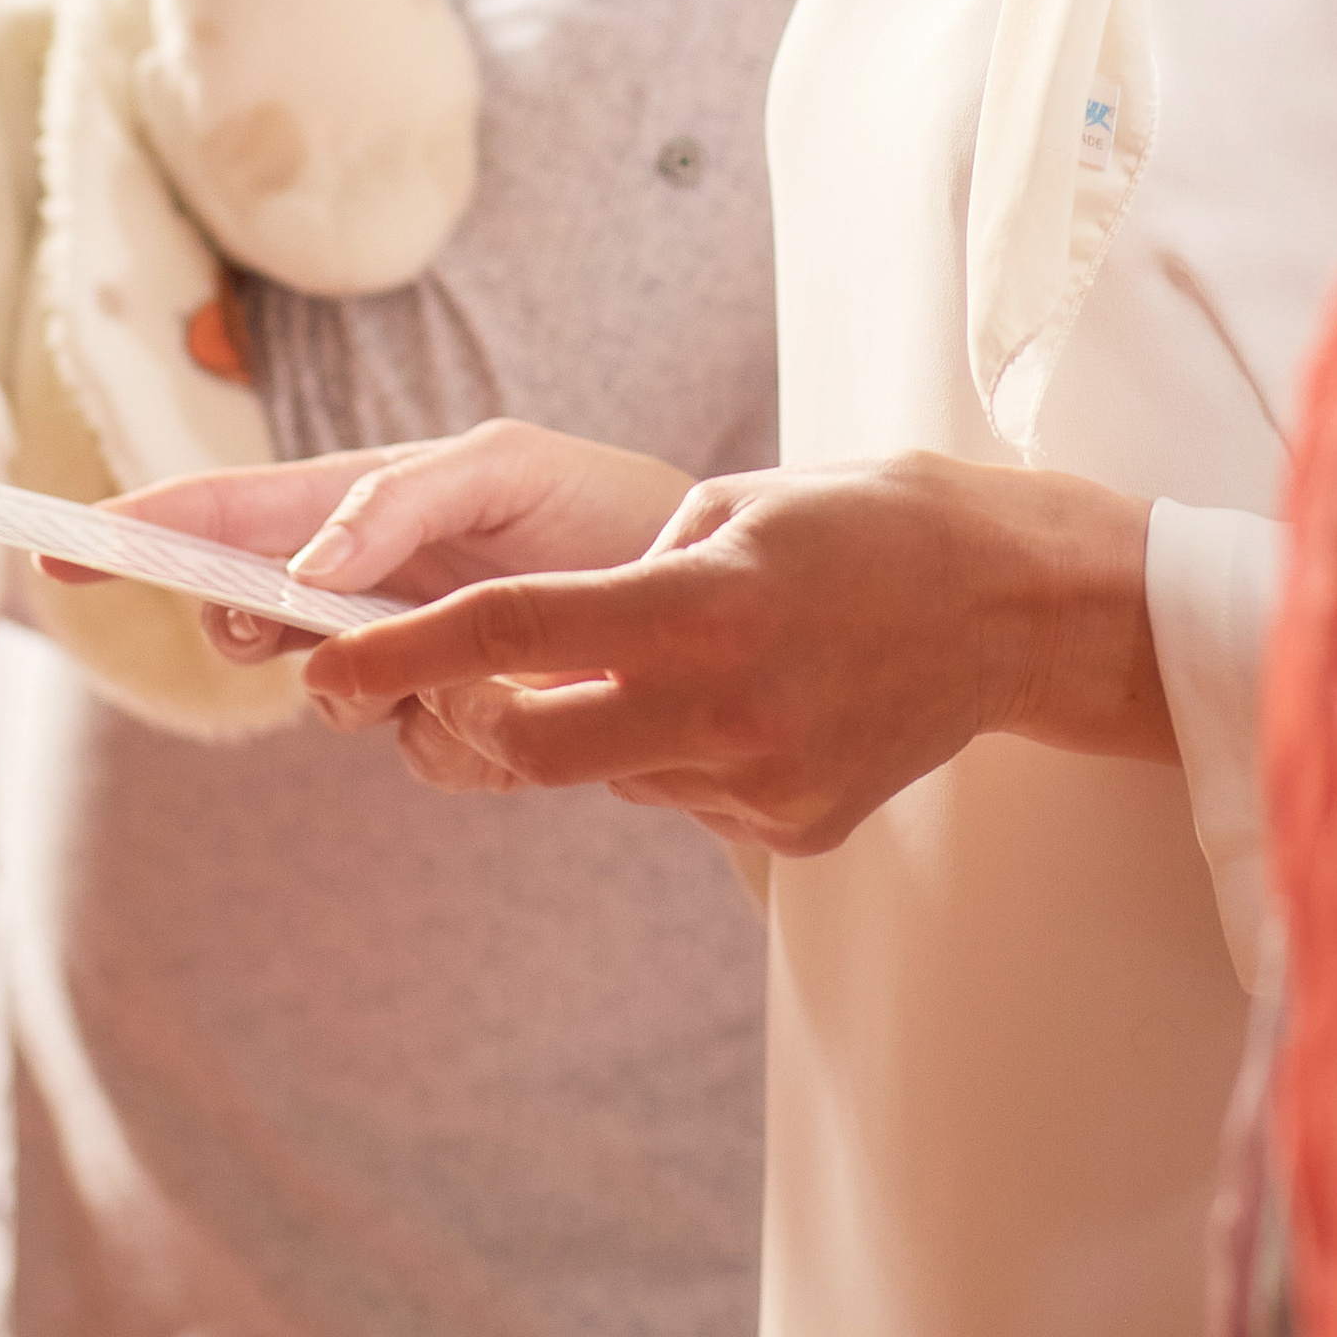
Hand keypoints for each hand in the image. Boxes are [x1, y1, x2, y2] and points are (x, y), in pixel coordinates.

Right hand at [99, 426, 690, 717]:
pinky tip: (531, 706)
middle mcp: (368, 588)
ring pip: (339, 703)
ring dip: (396, 690)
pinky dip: (467, 737)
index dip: (140, 533)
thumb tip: (310, 570)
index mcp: (363, 506)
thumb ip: (397, 502)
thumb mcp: (504, 470)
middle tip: (325, 629)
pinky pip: (424, 755)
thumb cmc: (606, 509)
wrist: (719, 603)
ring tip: (481, 660)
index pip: (226, 516)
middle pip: (255, 620)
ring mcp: (409, 663)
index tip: (57, 551)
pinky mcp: (464, 729)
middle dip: (264, 631)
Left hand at [292, 449, 1167, 852]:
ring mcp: (762, 781)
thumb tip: (519, 645)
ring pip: (605, 773)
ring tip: (658, 659)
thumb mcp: (726, 509)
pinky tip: (741, 698)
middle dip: (466, 722)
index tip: (325, 667)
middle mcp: (727, 707)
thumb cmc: (858, 521)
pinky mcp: (792, 828)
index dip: (403, 656)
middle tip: (443, 688)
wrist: (1011, 603)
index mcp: (700, 606)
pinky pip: (679, 795)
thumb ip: (617, 580)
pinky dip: (671, 749)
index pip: (512, 637)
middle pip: (529, 749)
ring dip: (588, 724)